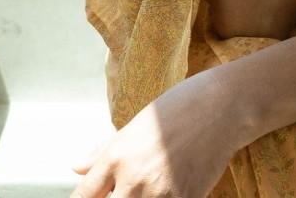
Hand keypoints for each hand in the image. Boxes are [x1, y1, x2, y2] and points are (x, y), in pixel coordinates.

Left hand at [69, 70, 245, 197]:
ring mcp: (160, 193)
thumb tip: (76, 167)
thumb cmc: (176, 110)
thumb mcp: (133, 126)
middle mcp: (133, 178)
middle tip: (124, 190)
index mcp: (115, 157)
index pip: (84, 196)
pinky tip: (169, 190)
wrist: (219, 107)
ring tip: (148, 188)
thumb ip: (103, 152)